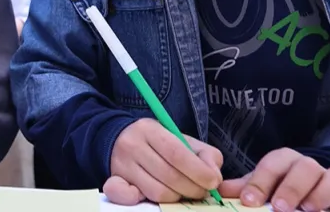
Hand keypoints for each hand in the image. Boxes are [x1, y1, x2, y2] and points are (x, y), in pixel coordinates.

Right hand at [104, 118, 221, 203]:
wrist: (120, 139)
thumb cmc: (158, 142)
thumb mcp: (181, 139)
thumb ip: (205, 154)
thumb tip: (214, 176)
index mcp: (150, 130)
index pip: (177, 154)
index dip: (198, 172)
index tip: (213, 182)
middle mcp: (132, 145)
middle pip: (169, 176)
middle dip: (193, 189)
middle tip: (201, 191)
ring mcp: (122, 165)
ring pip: (157, 192)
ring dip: (177, 197)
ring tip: (182, 191)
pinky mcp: (114, 181)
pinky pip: (130, 198)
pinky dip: (145, 200)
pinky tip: (157, 194)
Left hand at [219, 148, 329, 211]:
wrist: (317, 190)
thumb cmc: (284, 190)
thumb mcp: (264, 189)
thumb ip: (245, 190)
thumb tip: (220, 191)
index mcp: (286, 163)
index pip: (275, 162)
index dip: (261, 180)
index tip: (249, 200)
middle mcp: (312, 167)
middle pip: (306, 167)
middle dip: (293, 187)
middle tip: (281, 207)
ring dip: (323, 193)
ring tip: (309, 210)